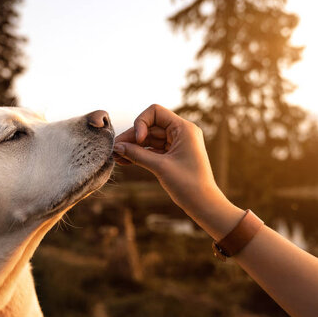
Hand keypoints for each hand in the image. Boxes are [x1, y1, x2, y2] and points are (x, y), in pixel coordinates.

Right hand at [113, 104, 242, 238]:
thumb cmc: (187, 184)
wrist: (203, 204)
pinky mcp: (173, 155)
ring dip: (133, 147)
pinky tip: (125, 160)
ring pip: (149, 139)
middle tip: (114, 149)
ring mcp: (177, 144)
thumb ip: (137, 154)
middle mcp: (181, 132)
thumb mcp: (160, 167)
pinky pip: (153, 150)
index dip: (141, 123)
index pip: (155, 112)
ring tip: (116, 157)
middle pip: (150, 126)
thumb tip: (117, 147)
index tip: (138, 140)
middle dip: (132, 137)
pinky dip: (140, 154)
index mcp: (184, 128)